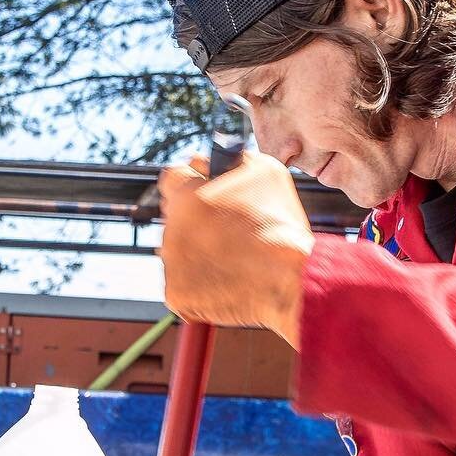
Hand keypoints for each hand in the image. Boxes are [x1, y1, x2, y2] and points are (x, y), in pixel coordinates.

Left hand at [157, 152, 313, 345]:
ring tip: (235, 260)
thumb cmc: (279, 225)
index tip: (205, 193)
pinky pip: (185, 285)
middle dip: (196, 222)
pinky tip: (229, 283)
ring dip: (200, 254)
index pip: (171, 179)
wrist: (286, 281)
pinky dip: (202, 286)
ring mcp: (170, 263)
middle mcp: (170, 227)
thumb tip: (216, 162)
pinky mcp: (176, 294)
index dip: (190, 184)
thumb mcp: (265, 172)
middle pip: (176, 218)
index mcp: (185, 193)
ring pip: (180, 253)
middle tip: (227, 232)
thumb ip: (233, 161)